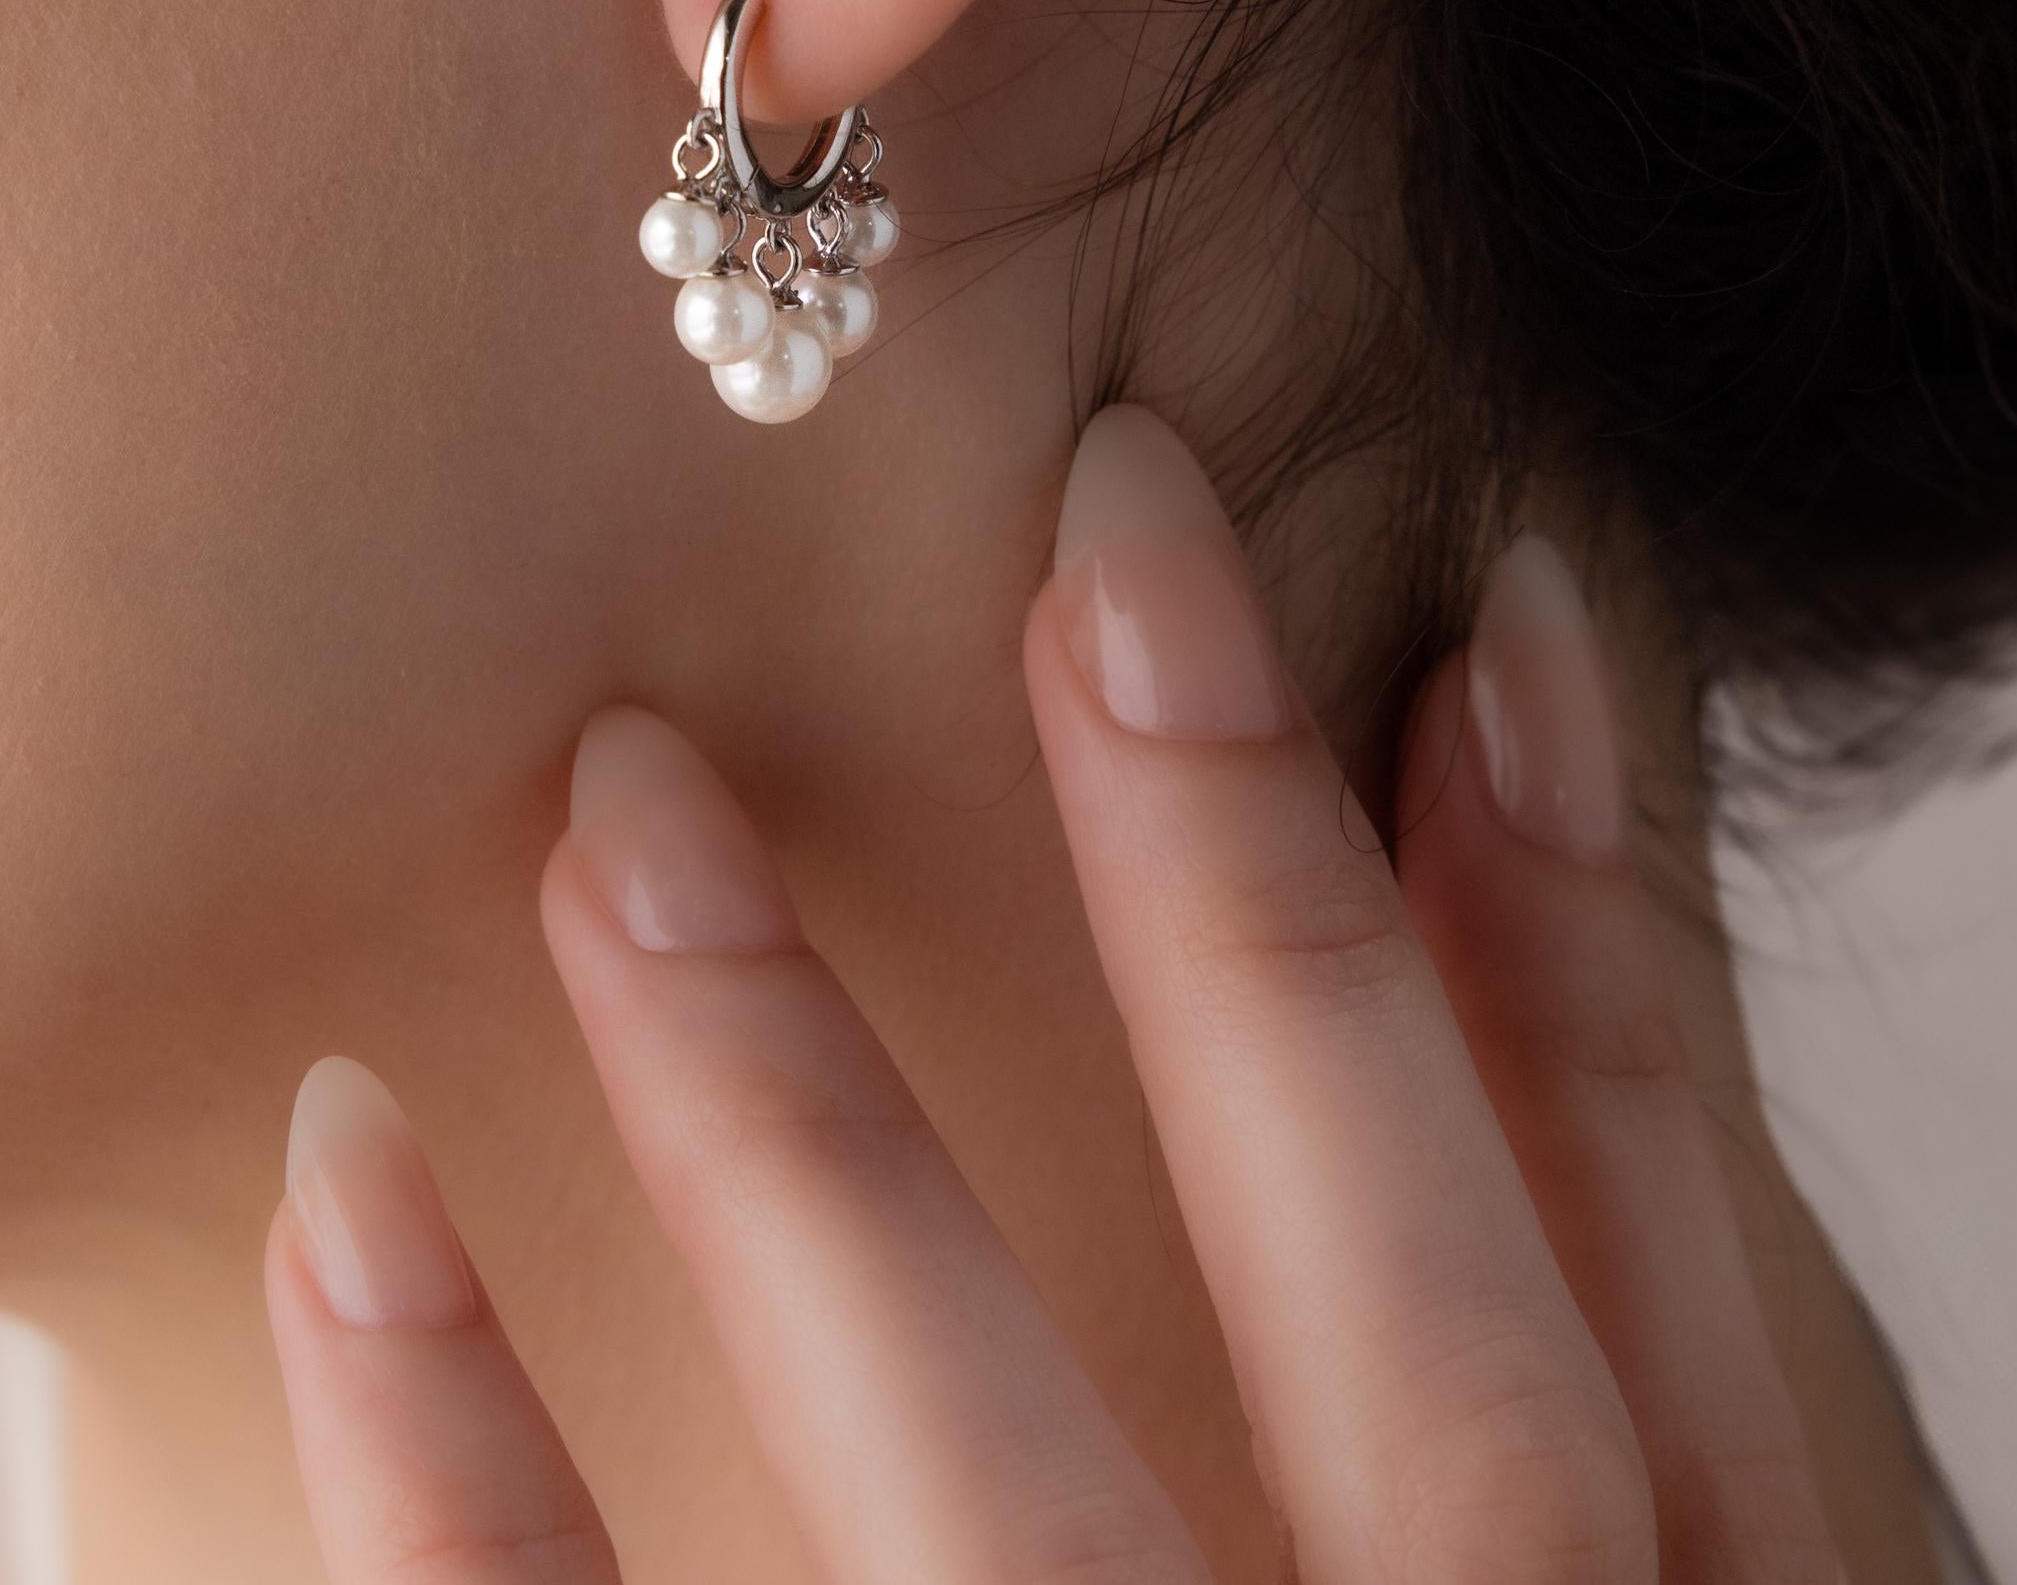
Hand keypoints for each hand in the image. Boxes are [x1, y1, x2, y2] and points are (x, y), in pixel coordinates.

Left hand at [260, 406, 1840, 1581]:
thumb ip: (1611, 1380)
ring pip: (1001, 1543)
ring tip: (621, 804)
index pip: (1670, 1312)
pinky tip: (345, 1196)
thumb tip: (1522, 815)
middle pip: (1410, 1376)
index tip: (1492, 599)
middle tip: (1099, 532)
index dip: (1607, 948)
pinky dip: (452, 1500)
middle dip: (1265, 936)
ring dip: (814, 1142)